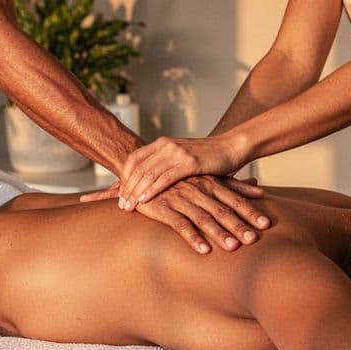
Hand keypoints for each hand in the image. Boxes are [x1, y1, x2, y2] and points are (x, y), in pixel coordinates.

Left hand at [119, 135, 245, 208]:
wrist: (231, 148)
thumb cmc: (207, 157)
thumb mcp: (181, 157)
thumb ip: (165, 164)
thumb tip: (148, 179)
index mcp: (162, 143)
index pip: (134, 159)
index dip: (124, 176)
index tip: (118, 193)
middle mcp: (167, 145)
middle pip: (138, 167)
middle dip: (127, 188)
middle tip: (120, 204)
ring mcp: (178, 153)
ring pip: (149, 173)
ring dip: (136, 191)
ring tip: (128, 206)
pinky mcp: (190, 162)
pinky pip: (166, 178)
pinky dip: (153, 189)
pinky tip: (144, 200)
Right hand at [128, 175, 269, 253]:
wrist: (142, 173)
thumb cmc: (180, 179)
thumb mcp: (207, 178)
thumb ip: (232, 184)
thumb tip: (258, 188)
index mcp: (209, 183)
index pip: (234, 198)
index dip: (249, 211)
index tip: (266, 224)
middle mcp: (197, 190)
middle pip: (222, 210)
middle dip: (239, 225)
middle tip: (254, 239)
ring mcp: (180, 198)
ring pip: (203, 217)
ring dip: (219, 233)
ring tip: (233, 247)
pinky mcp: (164, 208)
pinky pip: (180, 224)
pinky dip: (193, 237)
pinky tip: (204, 250)